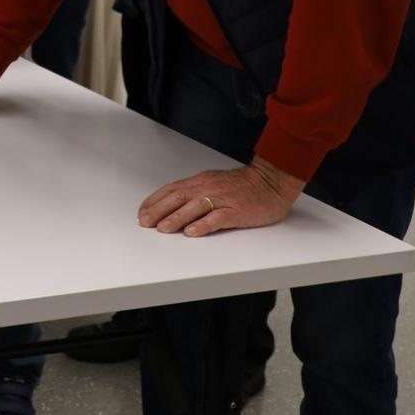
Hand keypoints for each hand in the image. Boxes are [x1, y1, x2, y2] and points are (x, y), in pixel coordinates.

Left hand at [137, 156, 306, 236]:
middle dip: (159, 210)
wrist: (271, 182)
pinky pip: (217, 218)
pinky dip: (203, 225)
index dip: (154, 201)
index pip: (171, 190)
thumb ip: (194, 192)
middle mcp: (208, 188)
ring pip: (194, 207)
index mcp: (200, 182)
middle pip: (178, 198)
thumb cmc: (242, 186)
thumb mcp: (213, 183)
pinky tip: (192, 232)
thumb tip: (172, 205)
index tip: (142, 212)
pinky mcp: (236, 211)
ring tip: (163, 228)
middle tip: (145, 222)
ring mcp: (222, 199)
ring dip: (176, 218)